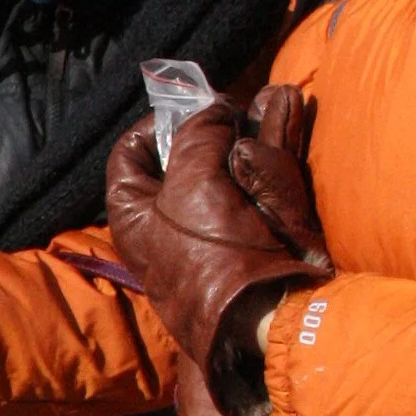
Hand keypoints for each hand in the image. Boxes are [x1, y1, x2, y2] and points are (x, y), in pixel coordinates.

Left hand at [105, 87, 328, 415]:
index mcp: (133, 214)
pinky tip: (286, 113)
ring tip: (273, 98)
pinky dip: (275, 147)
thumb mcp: (191, 183)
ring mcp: (216, 227)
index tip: (187, 109)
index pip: (130, 155)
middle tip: (232, 106)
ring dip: (251, 128)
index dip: (155, 126)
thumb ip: (197, 137)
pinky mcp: (255, 231)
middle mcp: (170, 221)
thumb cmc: (212, 254)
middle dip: (214, 125)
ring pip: (231, 163)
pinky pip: (261, 179)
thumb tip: (212, 111)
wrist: (267, 316)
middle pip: (186, 157)